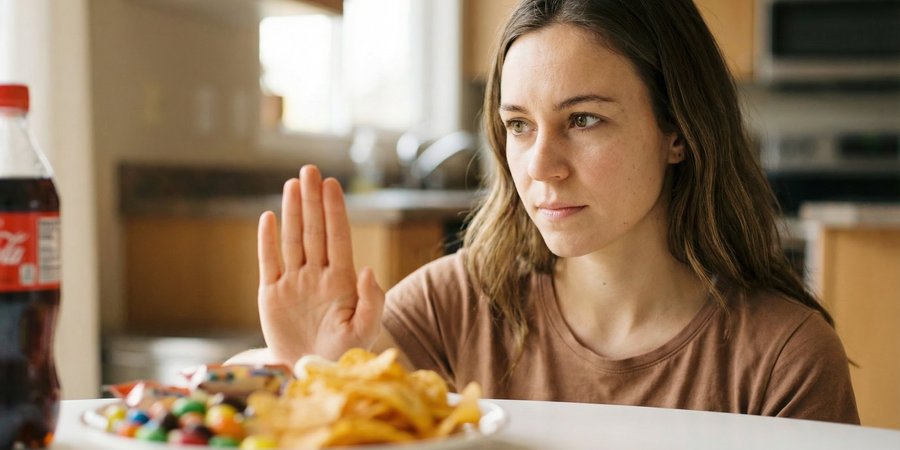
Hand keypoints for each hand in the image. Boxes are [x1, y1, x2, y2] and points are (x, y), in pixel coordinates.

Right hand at [257, 165, 384, 365]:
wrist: (309, 373)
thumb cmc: (342, 353)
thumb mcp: (364, 332)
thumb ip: (371, 301)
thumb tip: (368, 268)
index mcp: (341, 281)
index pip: (338, 238)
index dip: (335, 211)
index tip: (332, 184)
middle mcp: (317, 275)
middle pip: (314, 231)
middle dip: (313, 200)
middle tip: (310, 169)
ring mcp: (294, 283)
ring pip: (293, 240)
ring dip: (292, 212)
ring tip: (292, 183)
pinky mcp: (271, 295)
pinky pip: (268, 262)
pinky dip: (267, 241)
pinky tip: (269, 217)